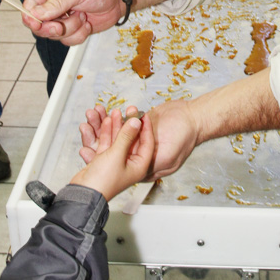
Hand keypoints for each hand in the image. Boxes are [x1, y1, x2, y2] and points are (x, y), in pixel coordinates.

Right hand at [22, 0, 123, 45]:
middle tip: (61, 25)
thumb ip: (56, 3)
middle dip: (51, 28)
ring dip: (70, 29)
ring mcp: (62, 18)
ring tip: (82, 16)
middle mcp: (52, 4)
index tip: (37, 23)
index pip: (30, 5)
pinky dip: (79, 34)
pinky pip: (67, 40)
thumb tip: (36, 13)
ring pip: (53, 35)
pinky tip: (86, 23)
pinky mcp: (72, 29)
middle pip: (38, 25)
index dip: (30, 17)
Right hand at [71, 108, 153, 200]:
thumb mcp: (117, 155)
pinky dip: (107, 133)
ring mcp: (117, 162)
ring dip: (117, 126)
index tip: (143, 114)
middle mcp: (130, 164)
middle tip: (129, 110)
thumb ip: (127, 136)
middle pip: (132, 139)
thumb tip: (136, 122)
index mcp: (139, 166)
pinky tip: (107, 122)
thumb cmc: (103, 181)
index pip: (147, 143)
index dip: (145, 127)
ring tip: (116, 112)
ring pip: (119, 139)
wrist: (84, 193)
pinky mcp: (104, 160)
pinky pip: (109, 143)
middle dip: (129, 124)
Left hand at [80, 99, 198, 180]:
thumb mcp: (166, 156)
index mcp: (144, 167)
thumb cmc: (185, 137)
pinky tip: (101, 111)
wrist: (194, 117)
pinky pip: (121, 122)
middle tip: (85, 127)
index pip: (117, 165)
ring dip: (102, 124)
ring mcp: (138, 139)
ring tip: (91, 114)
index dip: (101, 158)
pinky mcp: (139, 125)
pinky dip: (111, 117)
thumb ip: (149, 161)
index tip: (87, 150)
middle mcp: (138, 154)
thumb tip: (131, 168)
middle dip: (97, 137)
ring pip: (115, 134)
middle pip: (113, 148)